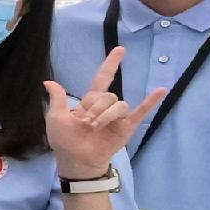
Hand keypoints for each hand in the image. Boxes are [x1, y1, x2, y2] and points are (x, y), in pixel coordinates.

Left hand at [40, 47, 159, 178]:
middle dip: (96, 107)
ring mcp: (118, 117)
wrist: (76, 160)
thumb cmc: (64, 140)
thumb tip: (48, 82)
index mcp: (90, 102)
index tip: (120, 50)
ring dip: (106, 115)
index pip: (102, 78)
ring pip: (119, 105)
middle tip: (86, 123)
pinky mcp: (127, 127)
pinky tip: (162, 90)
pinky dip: (152, 101)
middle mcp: (106, 107)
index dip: (111, 64)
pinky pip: (142, 112)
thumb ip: (57, 99)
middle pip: (108, 95)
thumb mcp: (56, 117)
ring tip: (95, 127)